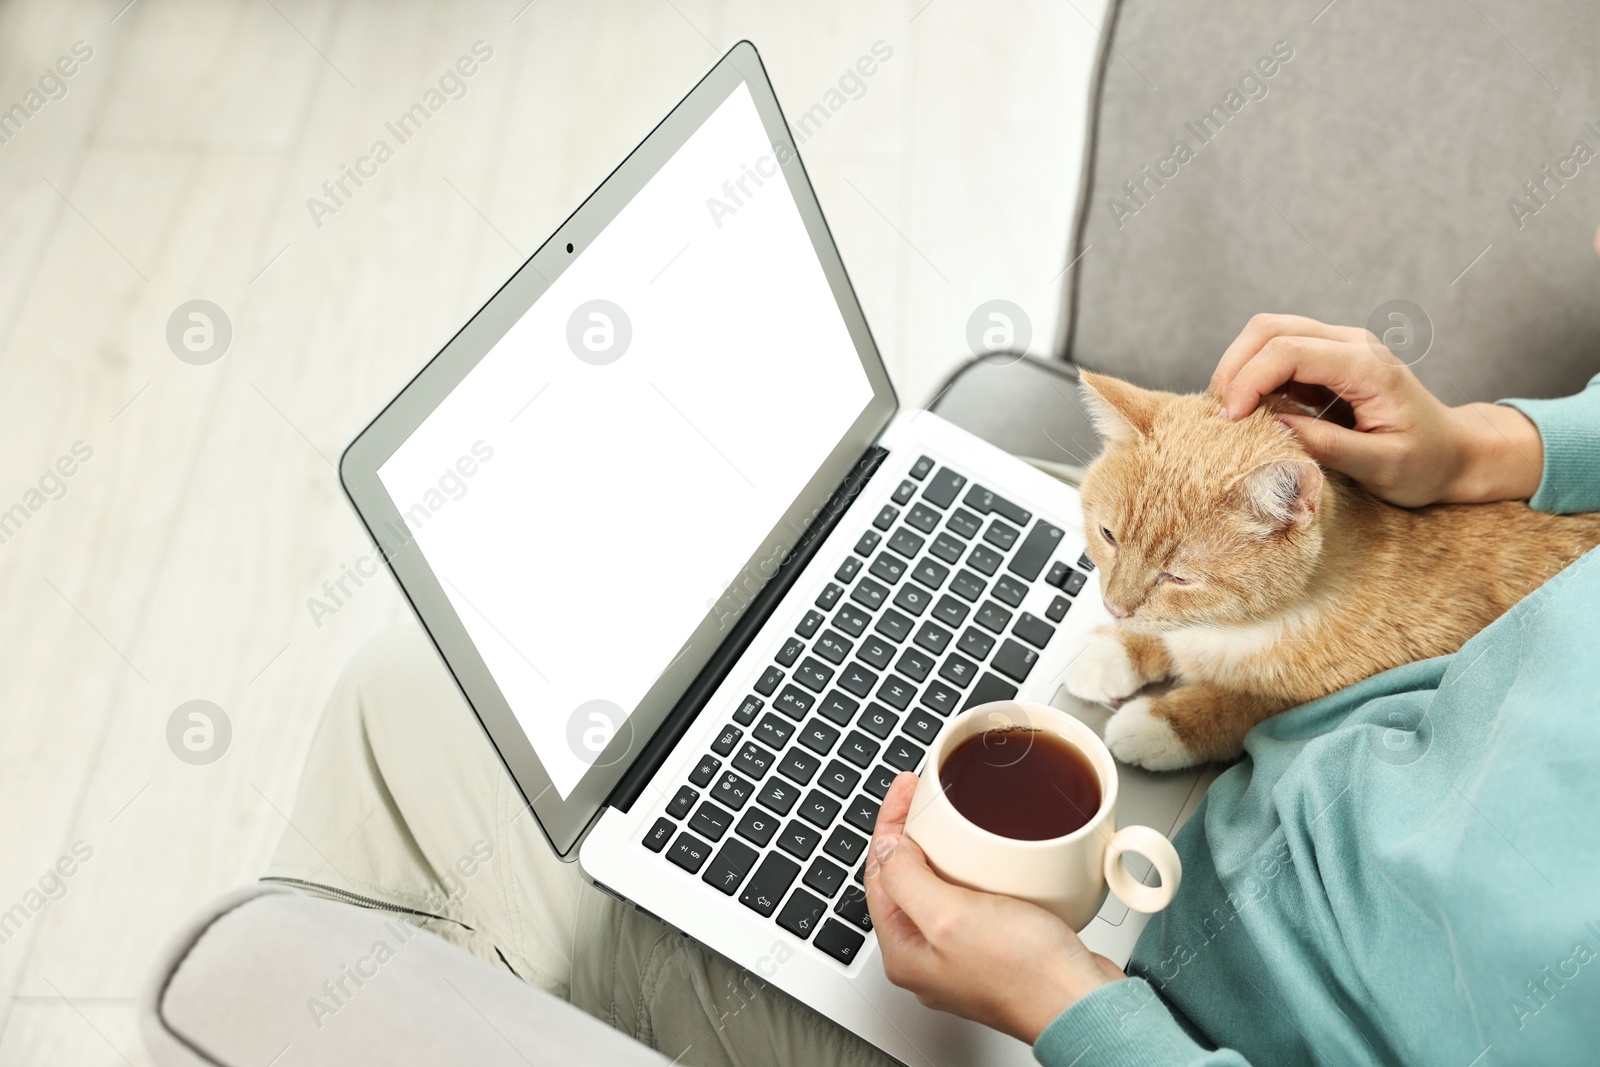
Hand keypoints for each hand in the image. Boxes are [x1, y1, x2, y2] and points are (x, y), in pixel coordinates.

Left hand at [864, 774, 1123, 1044]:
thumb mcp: (948, 916)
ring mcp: (963, 953)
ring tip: (952, 819)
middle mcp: (929, 956)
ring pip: (940, 887)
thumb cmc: (1024, 974)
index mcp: (905, 952)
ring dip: (945, 851)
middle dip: (913, 834)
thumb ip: (906, 879)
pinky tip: (990, 857)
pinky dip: (977, 872)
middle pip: (906, 879)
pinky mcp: (996, 947)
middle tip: (925, 797)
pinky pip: (975, 899)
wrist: (1082, 1002)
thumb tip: (886, 850)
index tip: (905, 790)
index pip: (880, 873)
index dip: (889, 825)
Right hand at [1210, 314, 1542, 506]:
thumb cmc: (1425, 463)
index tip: (1230, 420)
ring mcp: (1337, 346)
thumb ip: (1331, 446)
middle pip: (1270, 328)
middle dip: (1234, 367)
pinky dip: (1251, 375)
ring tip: (1230, 412)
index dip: (1249, 380)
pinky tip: (1249, 410)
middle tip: (1221, 416)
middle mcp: (1351, 343)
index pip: (1290, 350)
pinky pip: (1275, 351)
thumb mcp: (1384, 466)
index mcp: (1368, 366)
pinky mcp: (1325, 360)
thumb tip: (1273, 426)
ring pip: (1267, 332)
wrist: (1454, 453)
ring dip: (1238, 367)